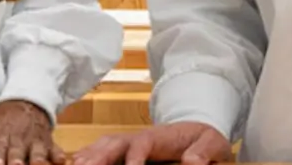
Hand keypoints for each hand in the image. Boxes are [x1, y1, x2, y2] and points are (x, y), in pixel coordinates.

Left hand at [0, 100, 61, 164]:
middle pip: (18, 152)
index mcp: (0, 136)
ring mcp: (34, 141)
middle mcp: (17, 139)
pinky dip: (59, 155)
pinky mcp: (48, 142)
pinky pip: (56, 149)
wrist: (26, 101)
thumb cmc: (1, 121)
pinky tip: (62, 161)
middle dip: (17, 160)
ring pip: (37, 152)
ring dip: (38, 160)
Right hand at [69, 122, 230, 164]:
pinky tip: (76, 162)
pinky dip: (89, 155)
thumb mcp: (214, 143)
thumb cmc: (205, 138)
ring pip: (104, 145)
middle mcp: (140, 137)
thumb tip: (192, 162)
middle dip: (100, 154)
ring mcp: (130, 142)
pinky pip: (103, 150)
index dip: (135, 156)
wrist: (198, 130)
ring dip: (89, 155)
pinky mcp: (125, 151)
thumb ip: (204, 151)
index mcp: (161, 136)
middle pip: (115, 142)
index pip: (143, 142)